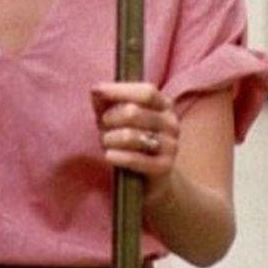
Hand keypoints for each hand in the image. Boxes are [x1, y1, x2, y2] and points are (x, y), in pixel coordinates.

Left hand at [92, 82, 179, 198]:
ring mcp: (171, 146)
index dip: (120, 90)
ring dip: (109, 139)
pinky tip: (109, 156)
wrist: (148, 177)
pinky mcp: (164, 167)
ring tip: (107, 143)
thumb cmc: (127, 139)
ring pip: (130, 135)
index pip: (146, 92)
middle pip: (133, 112)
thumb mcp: (116, 116)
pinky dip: (117, 156)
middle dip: (109, 119)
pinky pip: (135, 159)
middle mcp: (171, 123)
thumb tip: (96, 90)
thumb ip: (106, 101)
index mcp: (164, 105)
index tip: (97, 91)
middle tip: (104, 127)